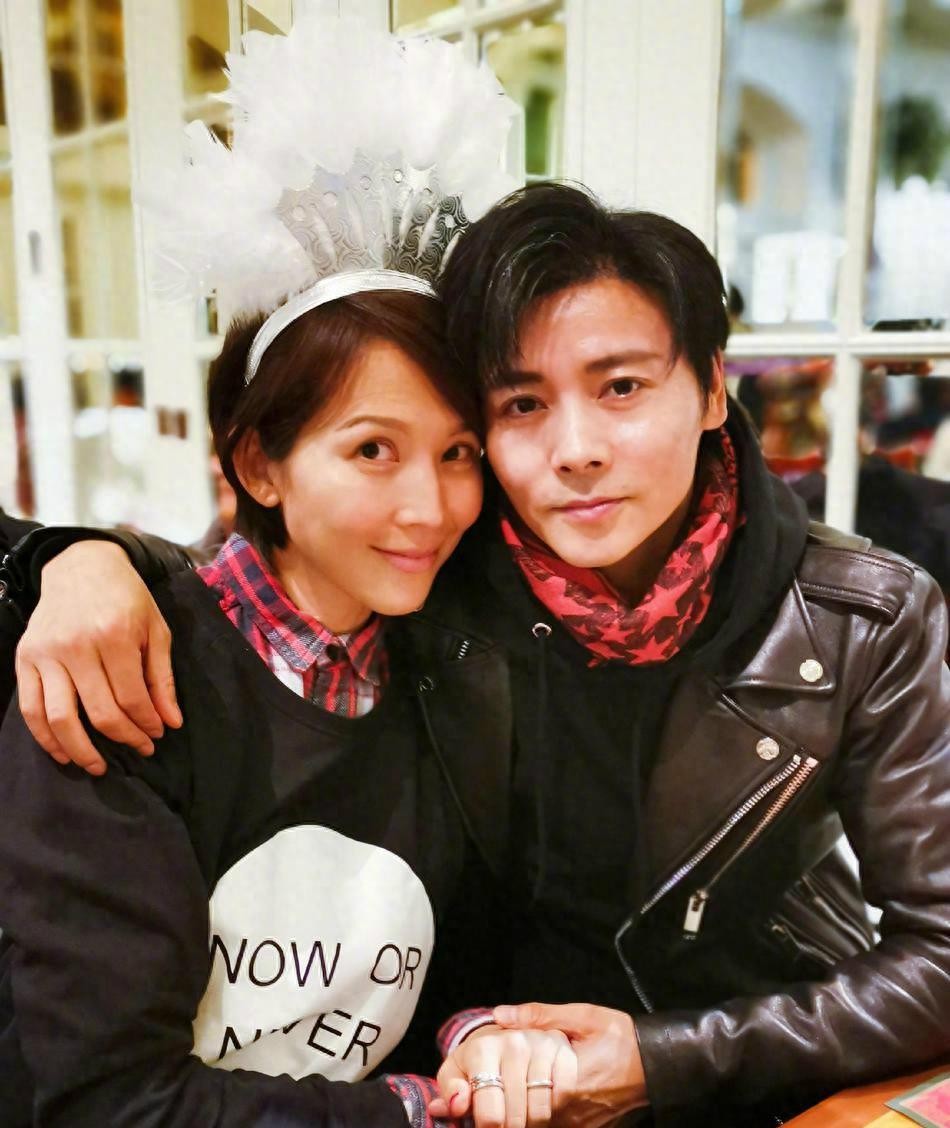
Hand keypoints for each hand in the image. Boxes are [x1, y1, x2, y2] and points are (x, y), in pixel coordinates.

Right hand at [15, 541, 181, 772]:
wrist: (82, 566)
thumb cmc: (126, 598)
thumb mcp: (156, 629)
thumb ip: (162, 677)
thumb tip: (172, 722)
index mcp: (113, 635)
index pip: (131, 697)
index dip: (146, 723)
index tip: (156, 734)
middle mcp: (76, 645)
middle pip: (99, 711)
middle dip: (123, 738)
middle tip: (139, 749)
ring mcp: (46, 653)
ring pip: (59, 717)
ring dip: (81, 750)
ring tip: (99, 766)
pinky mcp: (25, 658)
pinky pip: (30, 708)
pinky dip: (45, 737)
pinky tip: (63, 752)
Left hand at [429, 1023, 576, 1127]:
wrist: (506, 1032)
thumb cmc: (479, 1058)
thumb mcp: (457, 1068)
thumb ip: (452, 1087)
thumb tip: (456, 1105)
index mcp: (482, 1048)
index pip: (489, 1112)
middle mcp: (513, 1044)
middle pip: (515, 1116)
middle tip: (508, 1125)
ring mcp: (540, 1045)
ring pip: (541, 1110)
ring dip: (534, 1122)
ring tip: (523, 1117)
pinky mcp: (563, 1049)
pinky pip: (564, 1094)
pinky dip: (555, 1105)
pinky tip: (543, 1102)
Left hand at [492, 1004, 646, 1127]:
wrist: (655, 1065)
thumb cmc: (620, 1038)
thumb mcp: (582, 1017)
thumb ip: (539, 1016)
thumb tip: (499, 1014)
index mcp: (567, 1082)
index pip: (520, 1094)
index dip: (502, 1084)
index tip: (490, 1073)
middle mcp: (572, 1111)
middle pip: (526, 1112)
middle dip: (511, 1096)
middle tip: (497, 1081)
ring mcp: (579, 1124)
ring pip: (539, 1122)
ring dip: (527, 1105)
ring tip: (520, 1084)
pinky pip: (556, 1124)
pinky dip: (544, 1112)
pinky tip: (541, 1093)